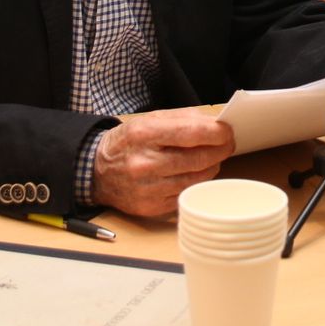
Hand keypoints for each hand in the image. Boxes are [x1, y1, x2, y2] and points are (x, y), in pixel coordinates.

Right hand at [90, 108, 234, 216]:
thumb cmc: (128, 142)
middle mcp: (145, 163)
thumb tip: (216, 123)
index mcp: (144, 135)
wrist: (97, 171)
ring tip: (212, 158)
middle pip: (198, 158)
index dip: (216, 133)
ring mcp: (148, 188)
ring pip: (196, 179)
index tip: (228, 131)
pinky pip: (186, 194)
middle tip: (227, 144)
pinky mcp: (151, 207)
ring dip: (211, 167)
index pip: (191, 133)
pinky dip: (196, 183)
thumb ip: (183, 118)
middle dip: (220, 150)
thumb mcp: (149, 120)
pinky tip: (195, 173)